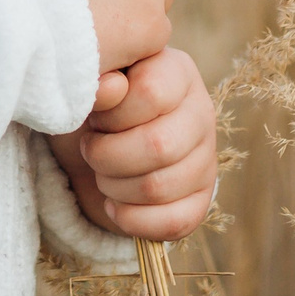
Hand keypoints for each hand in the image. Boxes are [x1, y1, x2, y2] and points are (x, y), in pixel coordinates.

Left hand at [46, 48, 216, 241]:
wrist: (96, 145)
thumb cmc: (93, 104)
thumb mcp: (87, 82)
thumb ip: (96, 76)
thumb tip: (111, 87)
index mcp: (176, 72)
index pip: (151, 93)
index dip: (111, 113)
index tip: (93, 116)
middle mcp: (201, 112)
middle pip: (158, 146)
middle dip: (106, 155)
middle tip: (90, 149)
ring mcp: (207, 158)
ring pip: (159, 187)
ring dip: (113, 186)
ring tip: (101, 172)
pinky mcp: (202, 199)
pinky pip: (175, 223)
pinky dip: (132, 219)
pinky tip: (114, 205)